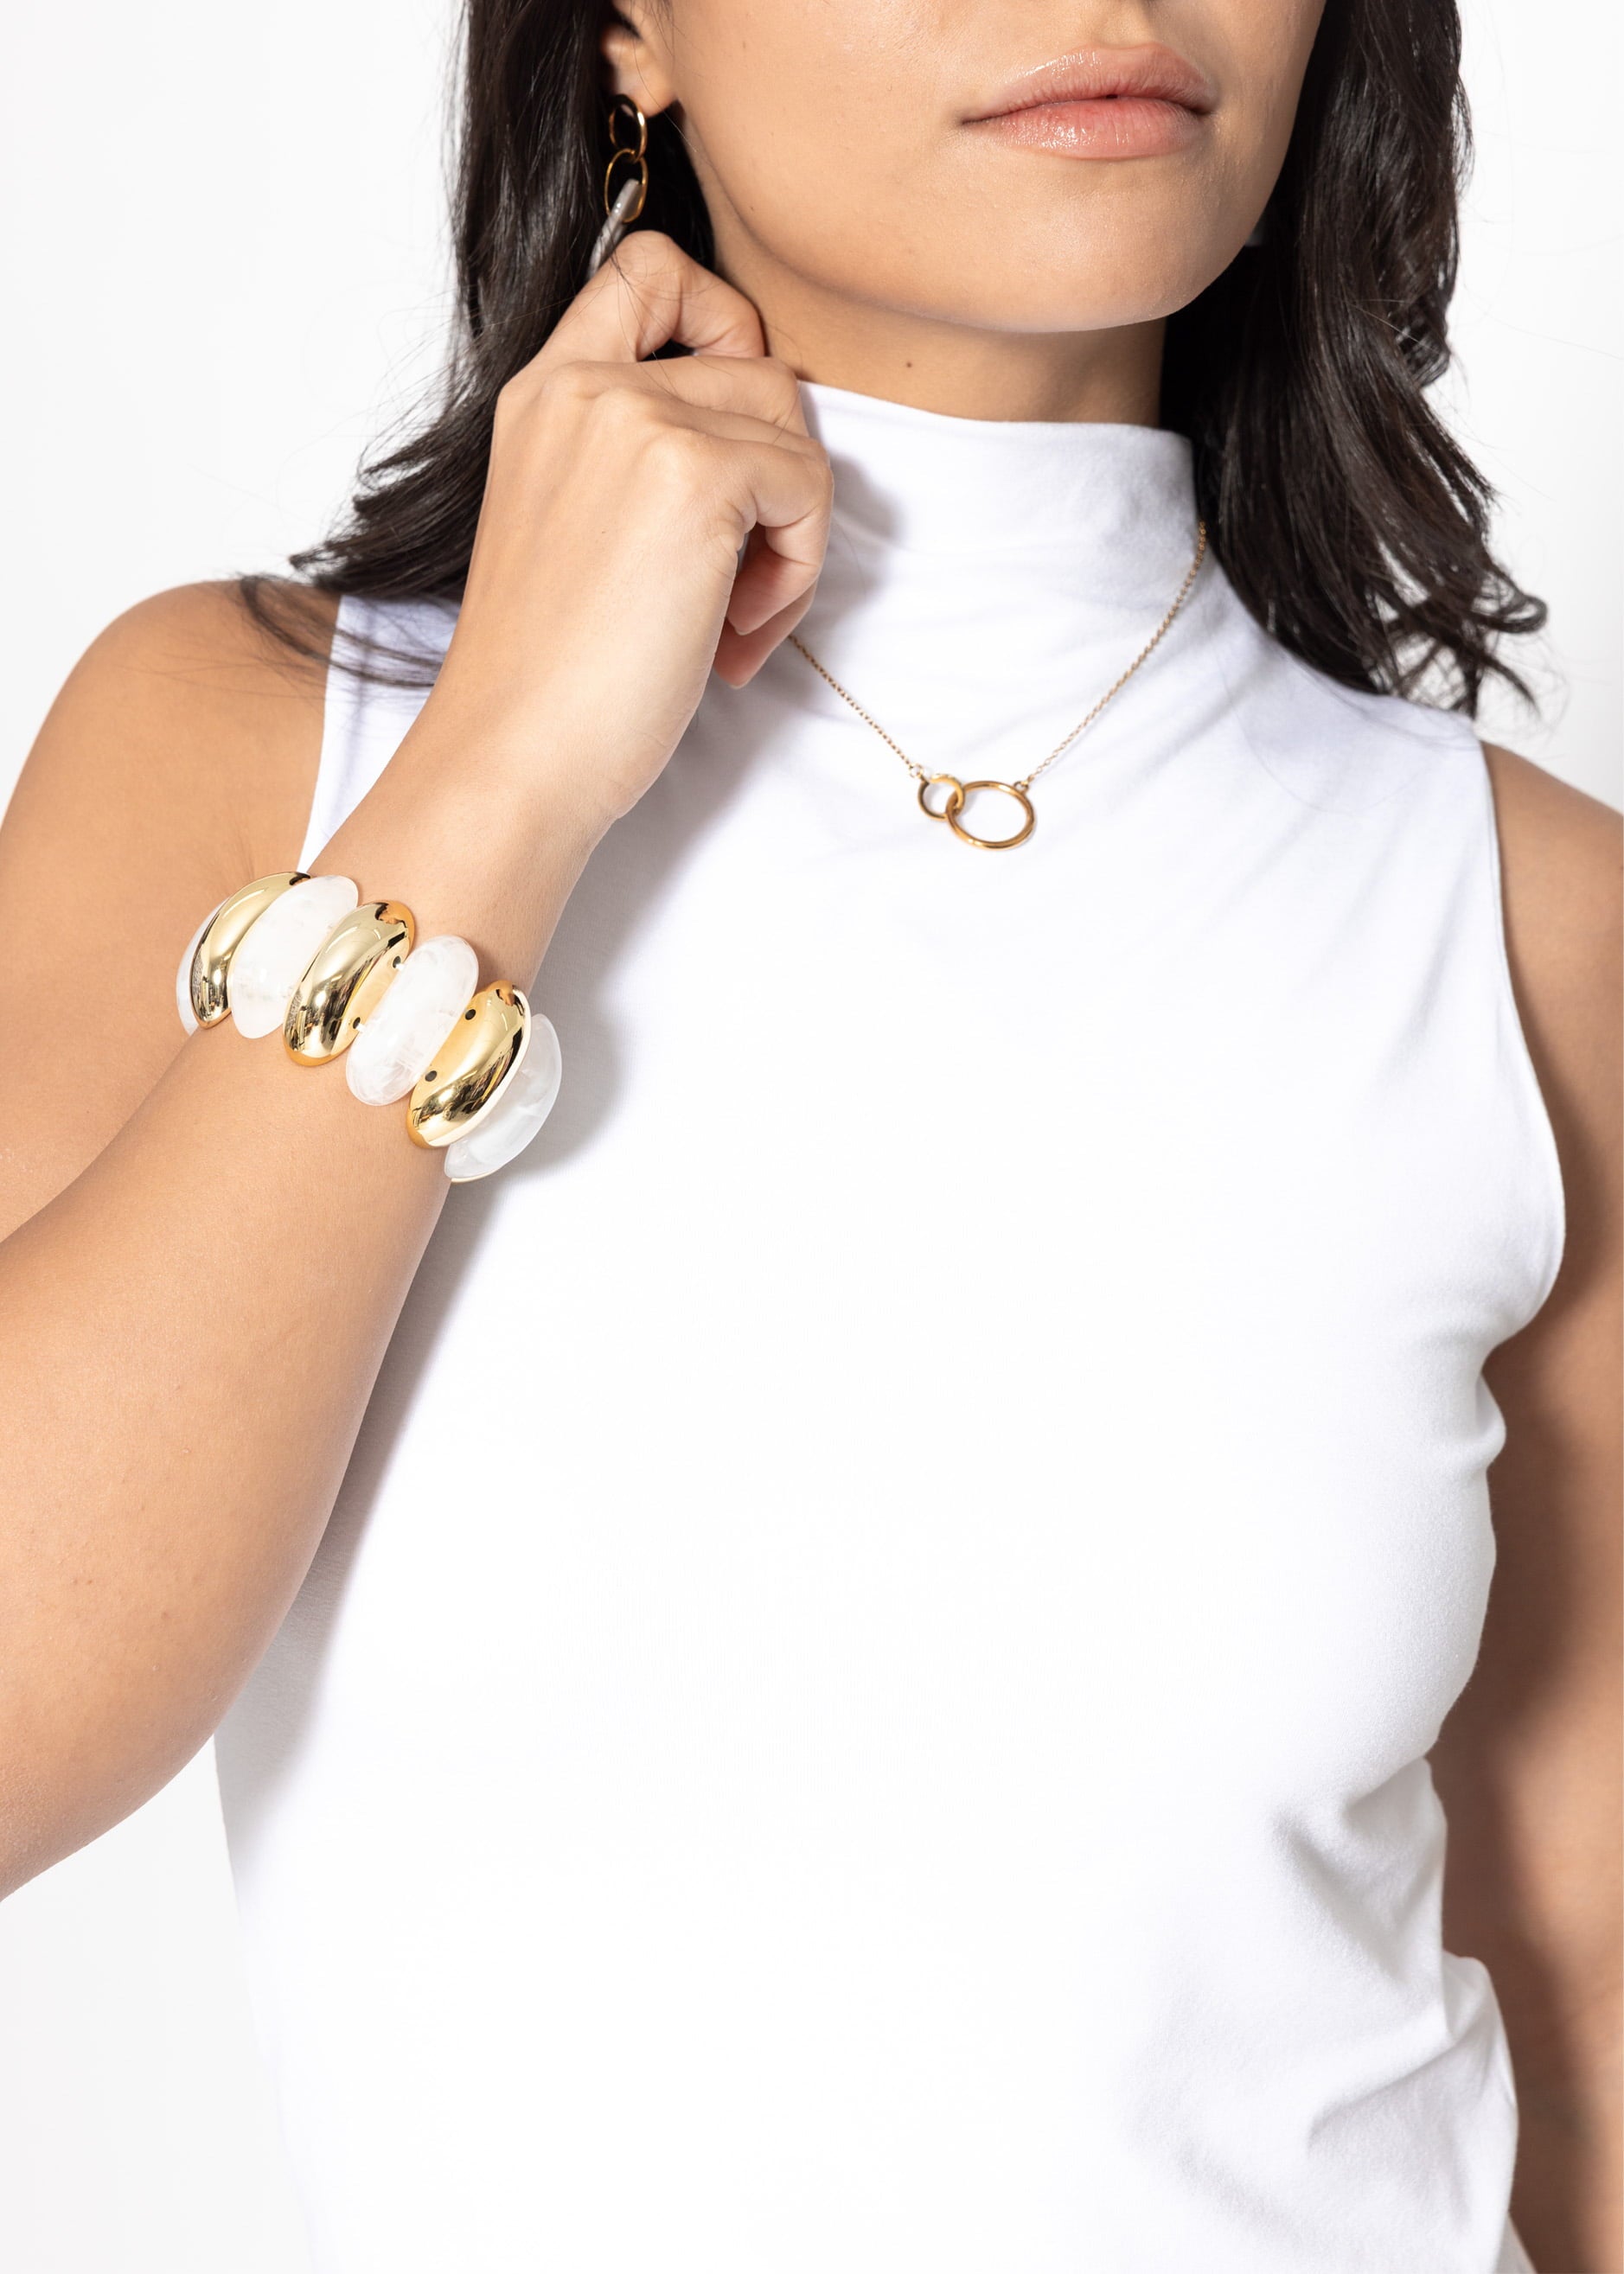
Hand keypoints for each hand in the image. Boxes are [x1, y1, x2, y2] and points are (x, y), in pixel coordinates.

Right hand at [418, 230, 833, 832]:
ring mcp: (638, 420)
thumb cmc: (550, 677)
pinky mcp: (697, 474)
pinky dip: (797, 572)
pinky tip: (734, 638)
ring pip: (792, 426)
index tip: (728, 433)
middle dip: (774, 476)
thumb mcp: (578, 527)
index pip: (649, 267)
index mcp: (545, 392)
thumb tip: (763, 442)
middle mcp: (584, 385)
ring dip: (791, 534)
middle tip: (737, 582)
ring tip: (733, 619)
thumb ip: (641, 457)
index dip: (720, 324)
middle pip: (756, 365)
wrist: (516, 753)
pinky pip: (808, 486)